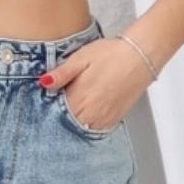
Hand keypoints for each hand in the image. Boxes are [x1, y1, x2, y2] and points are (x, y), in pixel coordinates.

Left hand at [38, 34, 154, 132]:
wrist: (139, 57)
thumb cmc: (111, 55)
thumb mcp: (81, 58)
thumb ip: (62, 74)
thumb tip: (43, 83)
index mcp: (77, 99)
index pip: (55, 112)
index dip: (51, 107)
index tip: (51, 99)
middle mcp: (88, 114)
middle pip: (67, 123)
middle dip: (62, 115)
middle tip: (66, 100)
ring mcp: (101, 120)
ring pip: (81, 127)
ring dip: (76, 119)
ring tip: (81, 102)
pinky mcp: (112, 121)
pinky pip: (95, 128)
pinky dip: (90, 121)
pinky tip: (91, 108)